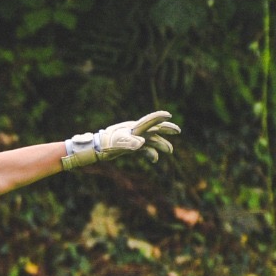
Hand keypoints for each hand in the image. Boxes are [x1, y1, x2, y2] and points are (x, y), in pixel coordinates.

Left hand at [61, 111, 179, 170]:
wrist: (97, 148)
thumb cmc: (108, 144)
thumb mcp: (119, 143)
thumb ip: (131, 143)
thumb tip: (142, 144)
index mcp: (134, 128)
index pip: (149, 121)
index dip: (159, 118)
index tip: (168, 115)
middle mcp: (136, 131)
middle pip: (154, 128)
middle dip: (166, 130)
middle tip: (178, 131)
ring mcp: (134, 138)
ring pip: (151, 140)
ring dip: (161, 145)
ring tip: (170, 151)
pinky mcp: (131, 146)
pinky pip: (145, 149)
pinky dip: (150, 153)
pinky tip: (155, 160)